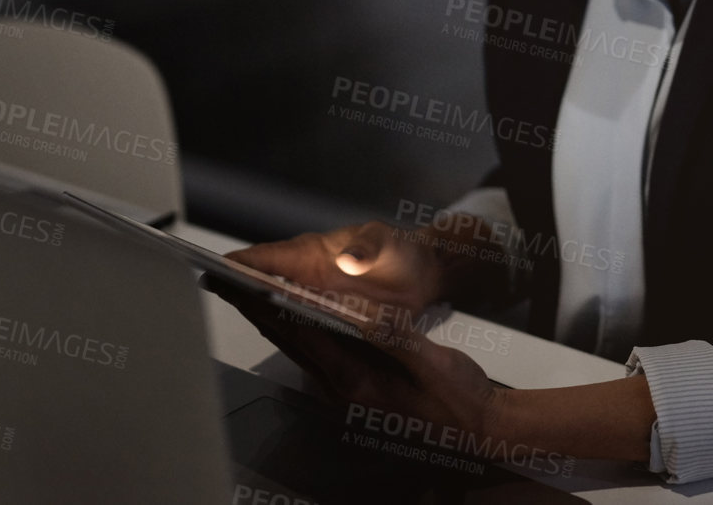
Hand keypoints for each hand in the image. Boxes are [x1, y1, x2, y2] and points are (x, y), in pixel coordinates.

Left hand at [221, 282, 506, 443]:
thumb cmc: (458, 398)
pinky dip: (301, 335)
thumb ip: (395, 337)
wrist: (478, 428)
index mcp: (358, 384)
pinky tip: (295, 318)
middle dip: (262, 314)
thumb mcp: (431, 362)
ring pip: (301, 353)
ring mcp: (347, 397)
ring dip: (277, 324)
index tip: (249, 286)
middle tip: (234, 285)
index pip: (305, 338)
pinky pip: (318, 360)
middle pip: (293, 346)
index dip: (273, 308)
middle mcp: (344, 394)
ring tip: (253, 295)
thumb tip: (363, 314)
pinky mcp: (355, 394)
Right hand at [226, 220, 448, 323]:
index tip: (215, 271)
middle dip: (236, 287)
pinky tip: (269, 335)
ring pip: (272, 303)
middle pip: (260, 280)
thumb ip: (367, 248)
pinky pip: (293, 321)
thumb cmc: (400, 250)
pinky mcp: (323, 313)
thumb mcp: (387, 243)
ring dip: (253, 309)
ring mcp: (311, 294)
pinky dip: (277, 326)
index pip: (267, 256)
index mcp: (312, 252)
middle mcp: (305, 272)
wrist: (421, 273)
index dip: (240, 264)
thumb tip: (347, 259)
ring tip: (233, 316)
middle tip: (212, 293)